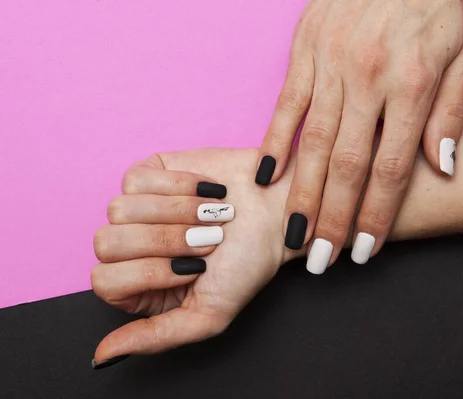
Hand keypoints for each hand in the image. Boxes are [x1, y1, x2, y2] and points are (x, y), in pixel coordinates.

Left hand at [91, 148, 295, 368]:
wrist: (277, 213)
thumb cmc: (246, 263)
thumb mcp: (208, 315)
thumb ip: (156, 338)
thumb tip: (102, 356)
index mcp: (139, 287)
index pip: (105, 281)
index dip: (150, 271)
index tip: (192, 269)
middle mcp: (130, 248)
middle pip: (107, 242)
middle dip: (164, 240)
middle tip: (207, 239)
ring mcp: (135, 209)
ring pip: (119, 209)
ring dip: (176, 212)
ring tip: (211, 214)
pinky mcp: (149, 173)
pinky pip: (136, 178)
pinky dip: (177, 185)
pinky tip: (205, 191)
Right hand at [255, 0, 462, 272]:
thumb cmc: (436, 1)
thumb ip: (451, 113)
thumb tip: (443, 168)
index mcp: (410, 82)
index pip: (391, 165)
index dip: (377, 213)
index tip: (365, 250)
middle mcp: (366, 78)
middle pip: (346, 163)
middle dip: (334, 218)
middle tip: (322, 260)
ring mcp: (329, 64)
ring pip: (312, 142)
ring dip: (302, 193)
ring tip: (293, 234)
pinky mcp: (304, 51)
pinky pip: (286, 105)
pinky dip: (273, 142)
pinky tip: (265, 179)